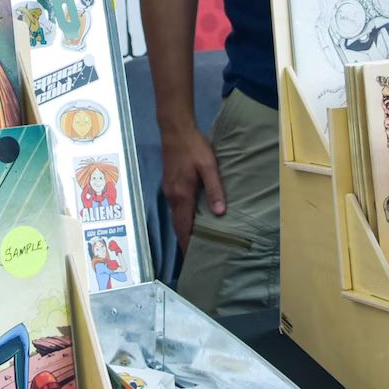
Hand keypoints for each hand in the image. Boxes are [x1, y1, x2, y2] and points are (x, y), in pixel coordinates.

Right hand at [160, 123, 223, 250]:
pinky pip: (175, 207)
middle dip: (185, 240)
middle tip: (195, 254)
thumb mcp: (208, 166)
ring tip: (195, 240)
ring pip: (175, 216)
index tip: (192, 258)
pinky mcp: (169, 184)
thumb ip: (214, 189)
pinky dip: (181, 217)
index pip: (183, 226)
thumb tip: (220, 213)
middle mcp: (172, 196)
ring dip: (183, 229)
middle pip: (177, 224)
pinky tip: (190, 218)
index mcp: (182, 195)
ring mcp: (168, 190)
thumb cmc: (193, 147)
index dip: (187, 243)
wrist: (174, 129)